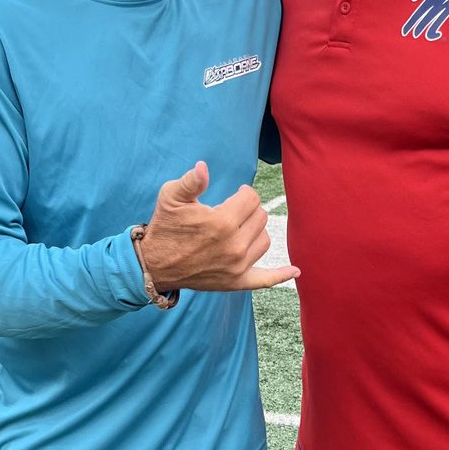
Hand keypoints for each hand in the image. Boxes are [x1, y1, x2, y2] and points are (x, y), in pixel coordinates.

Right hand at [140, 160, 299, 291]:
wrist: (154, 264)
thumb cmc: (165, 226)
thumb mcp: (171, 197)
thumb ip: (192, 181)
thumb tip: (204, 167)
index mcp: (222, 222)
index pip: (251, 198)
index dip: (243, 193)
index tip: (233, 194)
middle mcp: (235, 246)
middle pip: (260, 217)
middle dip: (249, 210)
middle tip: (232, 211)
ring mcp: (237, 267)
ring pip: (265, 240)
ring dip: (256, 231)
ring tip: (239, 229)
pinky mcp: (236, 282)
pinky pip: (265, 279)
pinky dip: (281, 275)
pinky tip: (295, 270)